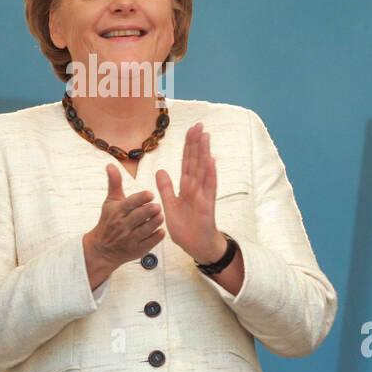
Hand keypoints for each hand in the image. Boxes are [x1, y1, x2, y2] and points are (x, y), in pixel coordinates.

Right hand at [82, 164, 163, 287]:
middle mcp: (123, 225)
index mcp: (117, 211)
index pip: (131, 203)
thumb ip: (114, 183)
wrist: (102, 249)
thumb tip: (111, 164)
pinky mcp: (137, 250)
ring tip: (160, 216)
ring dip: (156, 222)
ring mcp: (130, 239)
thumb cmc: (109, 221)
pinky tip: (160, 230)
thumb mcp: (110, 202)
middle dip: (152, 209)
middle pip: (141, 215)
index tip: (150, 194)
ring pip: (147, 228)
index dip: (142, 198)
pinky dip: (157, 236)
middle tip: (158, 206)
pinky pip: (150, 242)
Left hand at [155, 123, 225, 263]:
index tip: (190, 130)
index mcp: (186, 187)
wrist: (196, 247)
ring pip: (203, 170)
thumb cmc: (185, 228)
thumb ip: (166, 188)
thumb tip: (160, 171)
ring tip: (206, 136)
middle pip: (196, 161)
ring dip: (204, 153)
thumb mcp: (169, 206)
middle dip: (197, 143)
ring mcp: (203, 195)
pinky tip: (211, 160)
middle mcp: (196, 188)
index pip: (186, 162)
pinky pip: (209, 187)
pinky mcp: (207, 205)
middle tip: (199, 125)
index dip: (188, 147)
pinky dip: (210, 174)